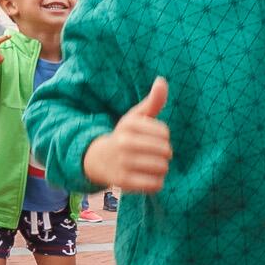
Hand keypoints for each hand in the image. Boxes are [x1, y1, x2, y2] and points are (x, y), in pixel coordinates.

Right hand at [83, 77, 171, 192]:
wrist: (99, 160)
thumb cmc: (125, 136)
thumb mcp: (136, 117)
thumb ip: (153, 101)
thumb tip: (162, 80)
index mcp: (129, 124)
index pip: (164, 133)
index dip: (163, 138)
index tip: (152, 139)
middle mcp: (124, 142)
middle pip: (166, 151)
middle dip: (164, 154)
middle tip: (154, 155)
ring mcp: (123, 162)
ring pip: (162, 168)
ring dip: (161, 169)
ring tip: (150, 166)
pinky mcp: (124, 181)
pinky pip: (155, 184)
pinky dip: (156, 183)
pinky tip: (147, 177)